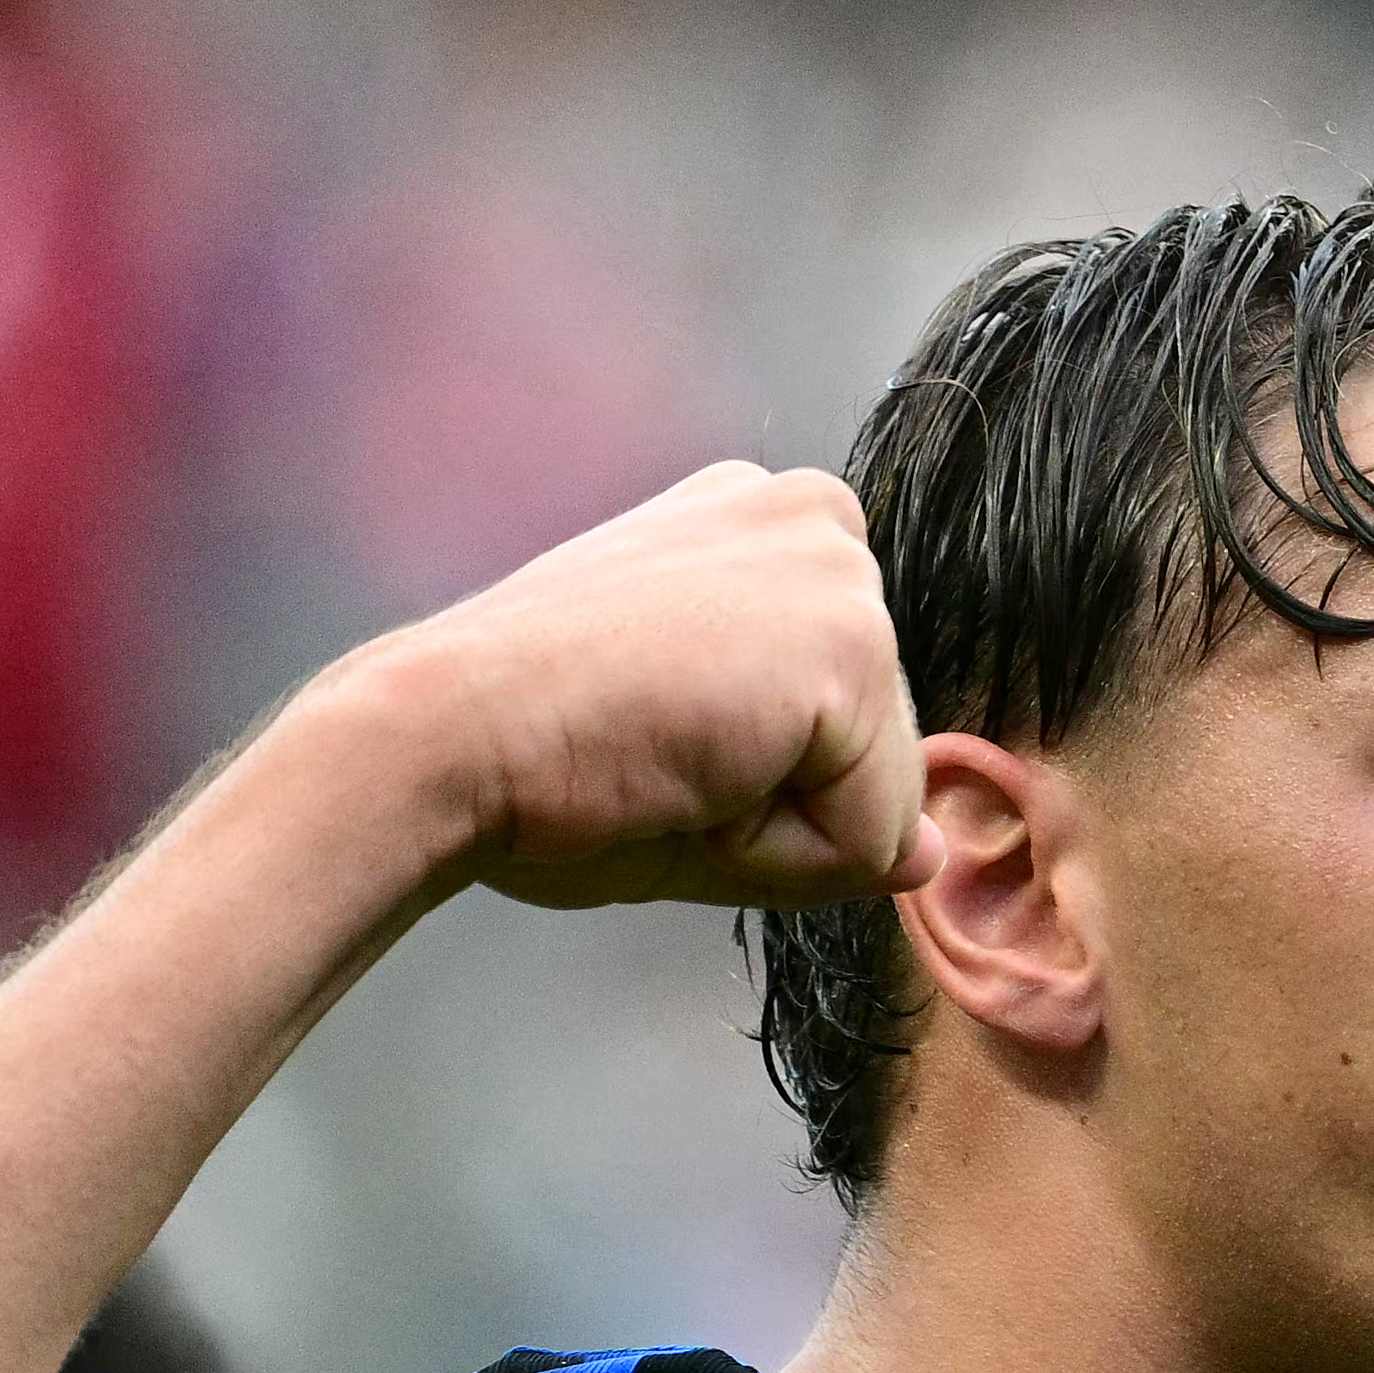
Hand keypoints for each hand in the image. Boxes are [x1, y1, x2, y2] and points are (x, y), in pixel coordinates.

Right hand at [343, 461, 928, 914]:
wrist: (444, 737)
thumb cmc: (537, 754)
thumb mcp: (707, 771)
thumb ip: (829, 803)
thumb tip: (930, 852)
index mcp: (768, 528)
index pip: (848, 723)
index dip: (755, 779)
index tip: (644, 727)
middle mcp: (817, 519)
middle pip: (880, 758)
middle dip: (778, 804)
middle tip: (648, 749)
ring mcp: (840, 573)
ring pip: (881, 807)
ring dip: (774, 828)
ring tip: (664, 757)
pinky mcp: (848, 645)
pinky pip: (869, 843)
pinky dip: (776, 853)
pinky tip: (684, 774)